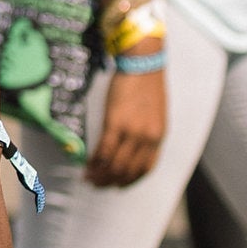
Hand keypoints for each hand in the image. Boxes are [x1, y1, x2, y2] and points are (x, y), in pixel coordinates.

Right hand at [87, 66, 166, 189]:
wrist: (143, 63)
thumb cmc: (147, 84)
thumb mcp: (155, 113)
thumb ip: (147, 132)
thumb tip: (133, 147)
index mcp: (158, 136)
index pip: (146, 169)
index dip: (130, 181)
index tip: (118, 184)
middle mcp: (147, 138)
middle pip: (128, 171)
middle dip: (111, 181)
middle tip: (97, 184)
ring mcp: (132, 132)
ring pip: (115, 165)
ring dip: (101, 175)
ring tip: (89, 177)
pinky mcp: (115, 123)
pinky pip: (104, 151)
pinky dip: (95, 161)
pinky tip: (87, 164)